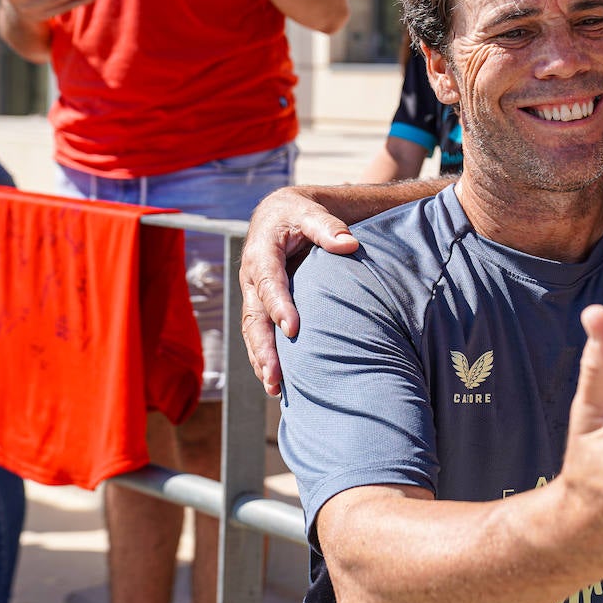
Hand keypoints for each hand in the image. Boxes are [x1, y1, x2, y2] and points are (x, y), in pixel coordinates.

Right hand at [239, 187, 359, 395]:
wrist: (277, 215)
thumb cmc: (298, 216)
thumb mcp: (311, 214)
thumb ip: (328, 228)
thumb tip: (350, 244)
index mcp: (262, 254)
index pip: (269, 283)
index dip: (279, 306)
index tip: (292, 328)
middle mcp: (251, 278)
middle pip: (254, 317)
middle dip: (264, 348)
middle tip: (276, 375)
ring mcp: (252, 294)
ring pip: (252, 331)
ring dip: (261, 360)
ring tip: (274, 388)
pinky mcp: (258, 305)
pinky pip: (257, 334)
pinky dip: (263, 357)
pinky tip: (275, 381)